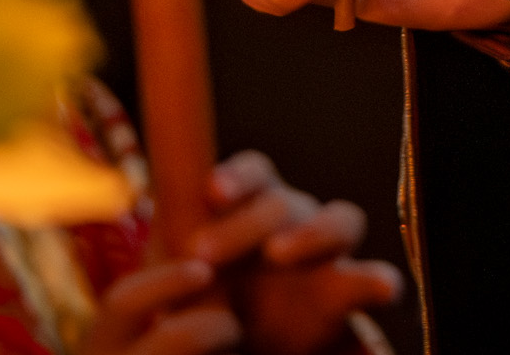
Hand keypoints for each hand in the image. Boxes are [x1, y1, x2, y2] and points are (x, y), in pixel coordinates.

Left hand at [81, 153, 400, 354]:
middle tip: (208, 252)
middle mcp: (293, 219)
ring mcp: (326, 254)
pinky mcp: (346, 294)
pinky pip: (376, 277)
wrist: (232, 347)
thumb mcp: (176, 277)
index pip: (256, 171)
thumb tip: (132, 222)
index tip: (211, 193)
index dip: (239, 175)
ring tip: (279, 253)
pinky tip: (377, 285)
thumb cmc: (202, 305)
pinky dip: (378, 280)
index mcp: (252, 207)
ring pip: (342, 217)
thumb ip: (164, 255)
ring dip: (313, 230)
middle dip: (249, 218)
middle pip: (286, 197)